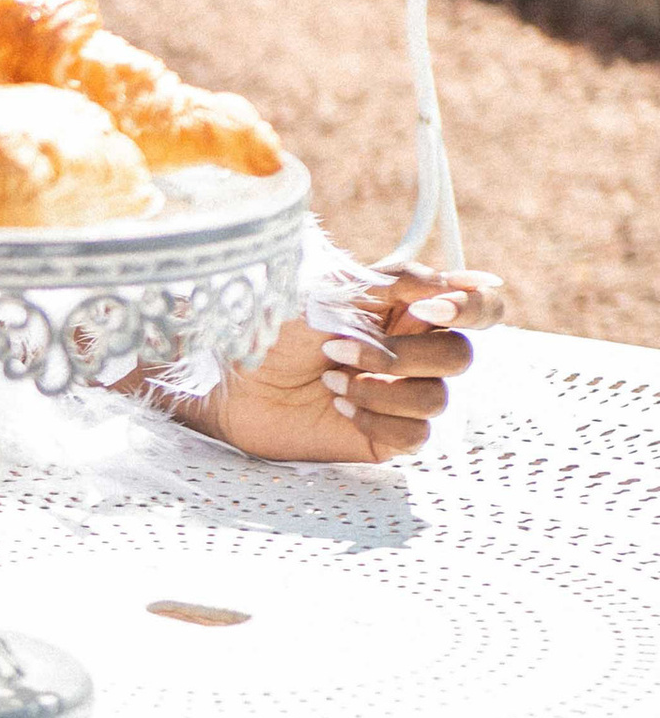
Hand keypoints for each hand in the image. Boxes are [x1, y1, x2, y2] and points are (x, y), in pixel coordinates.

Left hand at [203, 264, 505, 463]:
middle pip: (460, 356)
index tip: (429, 306)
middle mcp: (416, 353)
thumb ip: (397, 283)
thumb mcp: (332, 292)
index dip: (474, 308)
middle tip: (340, 348)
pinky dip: (376, 418)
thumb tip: (462, 281)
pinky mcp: (388, 437)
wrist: (235, 382)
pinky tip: (338, 406)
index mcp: (412, 310)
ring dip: (380, 388)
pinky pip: (416, 435)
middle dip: (403, 354)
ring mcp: (404, 397)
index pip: (482, 307)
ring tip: (328, 379)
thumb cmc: (278, 330)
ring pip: (437, 398)